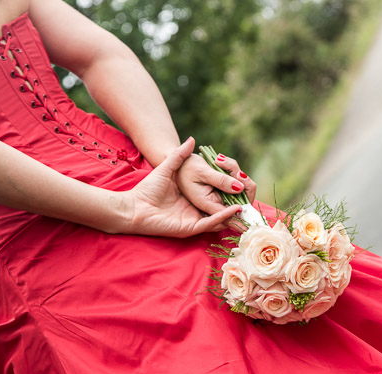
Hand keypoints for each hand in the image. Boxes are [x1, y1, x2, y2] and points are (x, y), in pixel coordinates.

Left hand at [119, 137, 240, 237]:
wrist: (132, 206)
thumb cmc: (147, 189)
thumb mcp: (167, 168)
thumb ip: (179, 155)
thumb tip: (191, 139)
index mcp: (193, 200)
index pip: (217, 196)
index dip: (230, 190)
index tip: (241, 180)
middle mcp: (196, 212)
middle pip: (223, 209)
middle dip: (238, 202)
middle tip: (249, 192)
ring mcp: (194, 220)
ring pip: (221, 218)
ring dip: (235, 211)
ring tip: (248, 203)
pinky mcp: (190, 227)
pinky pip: (210, 223)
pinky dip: (223, 216)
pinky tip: (234, 208)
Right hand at [176, 152, 256, 215]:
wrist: (178, 162)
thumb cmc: (186, 167)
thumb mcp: (203, 172)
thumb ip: (220, 180)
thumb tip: (240, 188)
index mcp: (208, 205)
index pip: (230, 216)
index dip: (242, 208)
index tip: (245, 193)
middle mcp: (216, 205)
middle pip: (242, 204)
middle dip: (244, 185)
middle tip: (236, 170)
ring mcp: (221, 198)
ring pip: (242, 191)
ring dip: (237, 173)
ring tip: (221, 161)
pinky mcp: (224, 190)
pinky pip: (237, 183)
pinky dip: (234, 171)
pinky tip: (222, 162)